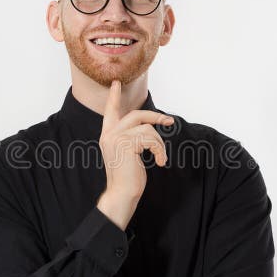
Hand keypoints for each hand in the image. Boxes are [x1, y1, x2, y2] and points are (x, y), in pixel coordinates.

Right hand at [96, 80, 173, 229]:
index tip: (117, 83)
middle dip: (155, 117)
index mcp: (107, 135)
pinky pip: (151, 139)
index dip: (114, 97)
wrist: (121, 193)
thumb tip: (148, 127)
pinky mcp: (126, 144)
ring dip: (159, 144)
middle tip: (169, 122)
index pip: (110, 111)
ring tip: (160, 158)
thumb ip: (131, 138)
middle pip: (136, 114)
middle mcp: (109, 134)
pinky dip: (159, 151)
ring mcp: (116, 138)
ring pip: (147, 129)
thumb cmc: (127, 178)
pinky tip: (159, 162)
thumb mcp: (127, 154)